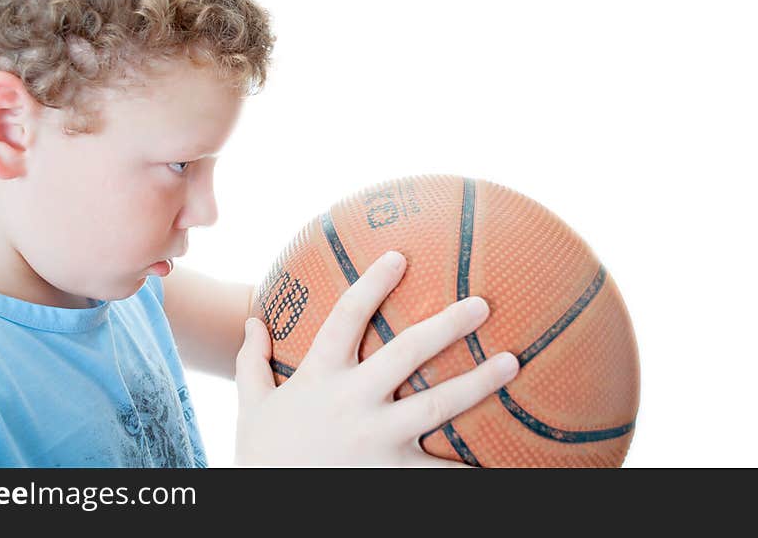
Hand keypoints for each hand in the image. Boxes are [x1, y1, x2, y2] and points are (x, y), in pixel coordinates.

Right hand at [234, 250, 519, 465]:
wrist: (268, 507)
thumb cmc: (262, 455)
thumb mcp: (250, 405)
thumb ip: (249, 362)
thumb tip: (252, 321)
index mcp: (319, 376)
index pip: (346, 316)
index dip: (372, 283)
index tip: (399, 255)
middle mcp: (352, 401)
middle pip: (406, 352)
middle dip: (446, 324)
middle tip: (482, 304)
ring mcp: (376, 438)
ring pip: (436, 404)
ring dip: (478, 382)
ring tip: (512, 362)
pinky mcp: (392, 474)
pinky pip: (438, 471)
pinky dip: (469, 466)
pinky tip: (503, 457)